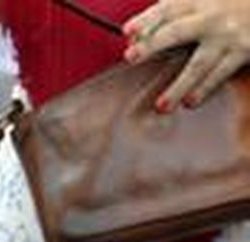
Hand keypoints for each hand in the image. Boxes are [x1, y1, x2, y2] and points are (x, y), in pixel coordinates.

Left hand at [124, 0, 249, 109]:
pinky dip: (204, 89)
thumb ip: (169, 16)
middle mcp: (211, 17)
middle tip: (131, 57)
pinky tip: (190, 102)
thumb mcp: (200, 2)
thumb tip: (134, 38)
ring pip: (199, 64)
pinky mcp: (244, 51)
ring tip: (162, 106)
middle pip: (177, 31)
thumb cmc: (227, 6)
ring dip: (179, 86)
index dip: (146, 20)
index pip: (167, 9)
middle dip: (153, 44)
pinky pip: (220, 74)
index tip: (127, 32)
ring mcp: (227, 36)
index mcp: (196, 1)